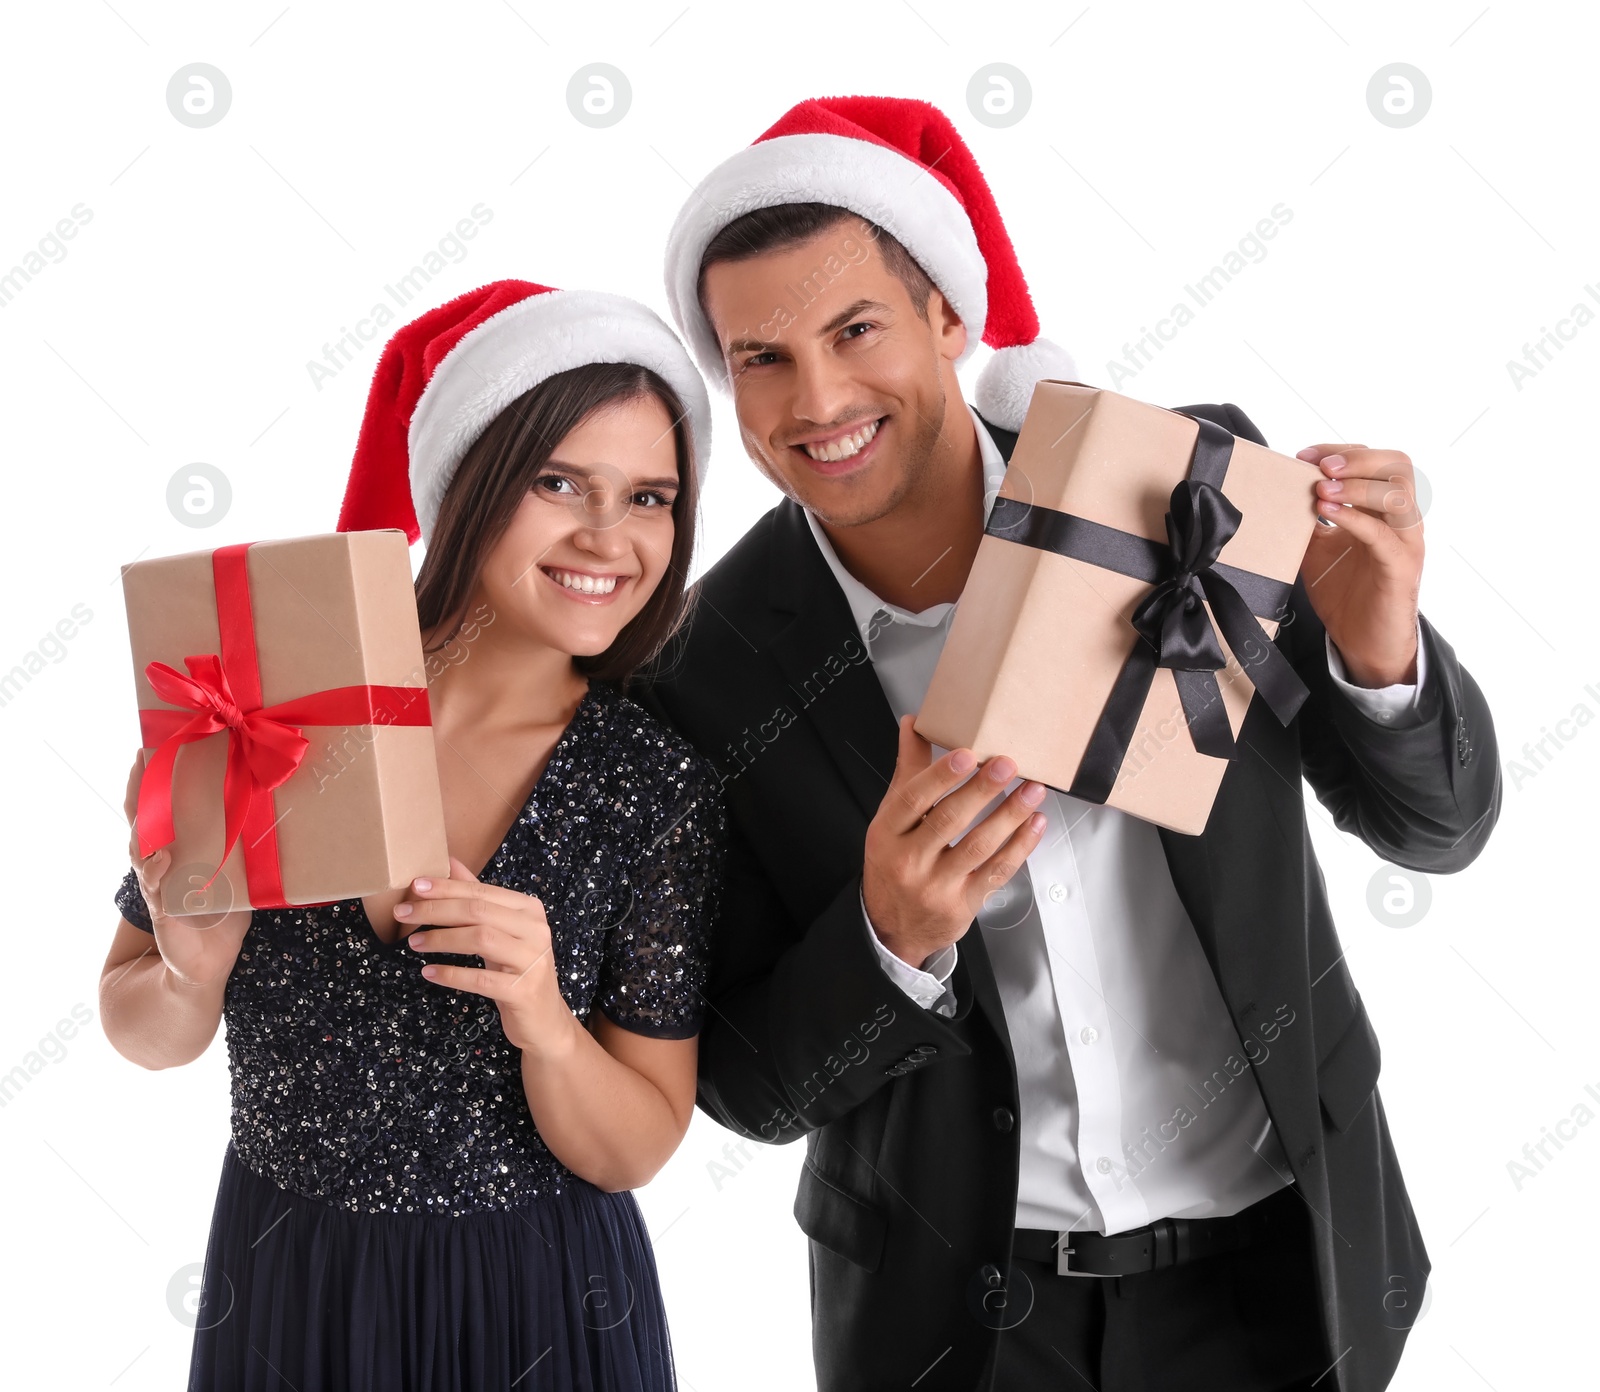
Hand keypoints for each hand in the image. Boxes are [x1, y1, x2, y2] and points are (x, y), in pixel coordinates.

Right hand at [123, 750, 251, 988]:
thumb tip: (278, 805)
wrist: (207, 962)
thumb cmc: (224, 910)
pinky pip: (155, 888)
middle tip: (142, 758)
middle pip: (142, 820)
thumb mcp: (236, 870)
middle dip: (140, 790)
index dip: (150, 780)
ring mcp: (158, 886)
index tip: (150, 746)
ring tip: (147, 804)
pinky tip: (160, 859)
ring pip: (142, 850)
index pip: (159, 808)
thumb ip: (245, 843)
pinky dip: (156, 872)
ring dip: (144, 825)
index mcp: (177, 848)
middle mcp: (161, 862)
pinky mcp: (164, 913)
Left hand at [398, 856, 576, 1058]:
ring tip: (413, 942)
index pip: (482, 892)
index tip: (414, 886)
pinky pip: (481, 978)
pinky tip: (429, 972)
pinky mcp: (523, 991)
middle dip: (436, 910)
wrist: (544, 1018)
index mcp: (529, 910)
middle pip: (479, 911)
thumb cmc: (516, 968)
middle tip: (403, 913)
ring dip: (441, 939)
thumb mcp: (501, 930)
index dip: (446, 887)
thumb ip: (478, 896)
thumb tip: (450, 861)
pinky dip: (452, 974)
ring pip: (480, 939)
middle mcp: (536, 930)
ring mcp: (532, 961)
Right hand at [863, 716, 1047, 967]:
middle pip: (948, 820)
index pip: (912, 799)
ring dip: (1009, 815)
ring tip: (1032, 790)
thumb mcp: (892, 819)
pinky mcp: (963, 904)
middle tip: (1008, 764)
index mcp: (887, 832)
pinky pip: (996, 871)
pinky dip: (1020, 846)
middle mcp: (908, 860)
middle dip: (982, 790)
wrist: (893, 926)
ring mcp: (936, 886)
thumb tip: (914, 723)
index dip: (940, 776)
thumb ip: (908, 771)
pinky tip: (1035, 824)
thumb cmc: (895, 862)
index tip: (967, 753)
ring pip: (978, 846)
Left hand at [1297, 443, 1423, 686]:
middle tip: (1319, 466)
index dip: (1340, 451)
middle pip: (1398, 465)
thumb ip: (1305, 520)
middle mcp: (1401, 519)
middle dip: (1356, 458)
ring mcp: (1406, 541)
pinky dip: (1355, 518)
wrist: (1363, 642)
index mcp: (1383, 509)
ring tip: (1321, 488)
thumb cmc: (1344, 593)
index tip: (1303, 456)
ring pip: (1398, 494)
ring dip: (1357, 484)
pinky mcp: (1401, 567)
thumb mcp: (1316, 548)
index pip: (1376, 460)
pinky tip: (1328, 512)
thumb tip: (1275, 495)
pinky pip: (1383, 534)